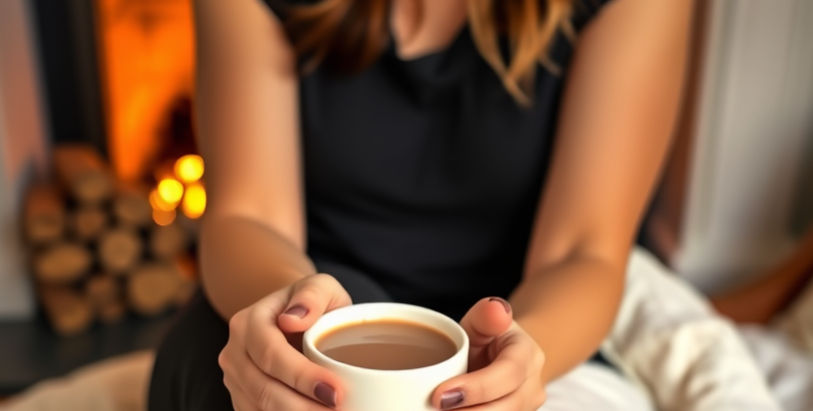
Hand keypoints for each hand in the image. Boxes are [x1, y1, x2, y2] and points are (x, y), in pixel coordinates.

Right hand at [218, 274, 350, 409]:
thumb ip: (312, 294)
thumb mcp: (321, 286)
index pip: (271, 354)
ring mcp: (235, 380)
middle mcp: (234, 353)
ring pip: (261, 409)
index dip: (302, 376)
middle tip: (339, 410)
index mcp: (248, 323)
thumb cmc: (311, 303)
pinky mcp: (243, 400)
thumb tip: (293, 319)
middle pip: (264, 389)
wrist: (292, 319)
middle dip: (303, 407)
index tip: (335, 391)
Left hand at [431, 298, 546, 409]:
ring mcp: (527, 407)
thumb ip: (486, 315)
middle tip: (433, 408)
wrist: (501, 357)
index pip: (508, 374)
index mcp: (528, 354)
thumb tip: (496, 308)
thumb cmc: (487, 338)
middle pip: (507, 406)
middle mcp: (534, 386)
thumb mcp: (483, 320)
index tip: (439, 395)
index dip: (475, 388)